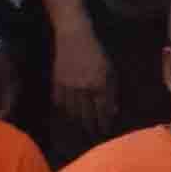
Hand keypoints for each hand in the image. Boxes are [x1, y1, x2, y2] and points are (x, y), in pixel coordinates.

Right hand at [52, 25, 114, 140]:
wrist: (74, 36)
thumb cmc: (96, 53)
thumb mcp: (110, 69)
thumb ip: (112, 91)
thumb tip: (113, 111)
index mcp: (100, 84)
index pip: (102, 110)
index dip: (104, 123)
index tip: (105, 132)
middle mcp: (84, 88)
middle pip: (87, 114)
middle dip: (91, 126)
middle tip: (93, 135)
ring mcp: (69, 86)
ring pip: (72, 111)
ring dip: (77, 122)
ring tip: (80, 129)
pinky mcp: (57, 82)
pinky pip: (59, 102)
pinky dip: (63, 110)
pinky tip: (66, 116)